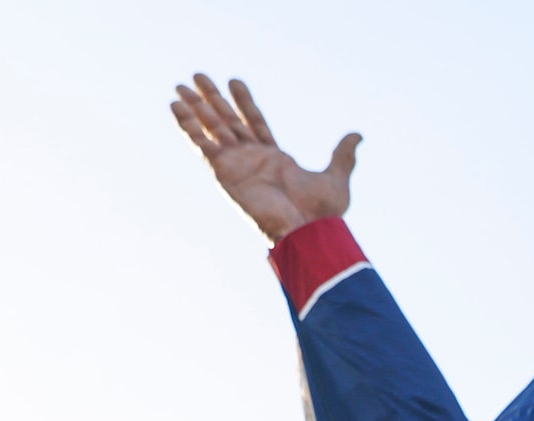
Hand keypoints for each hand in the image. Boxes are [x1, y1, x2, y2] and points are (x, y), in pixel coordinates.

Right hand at [170, 75, 358, 243]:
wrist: (306, 231)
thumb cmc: (322, 213)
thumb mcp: (336, 177)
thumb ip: (342, 155)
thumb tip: (358, 136)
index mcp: (274, 158)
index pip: (254, 121)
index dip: (244, 102)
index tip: (234, 80)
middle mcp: (251, 160)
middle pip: (228, 121)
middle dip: (213, 98)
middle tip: (199, 76)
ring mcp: (235, 165)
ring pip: (212, 128)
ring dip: (196, 107)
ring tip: (180, 86)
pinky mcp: (223, 172)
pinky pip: (201, 145)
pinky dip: (187, 126)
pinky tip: (175, 107)